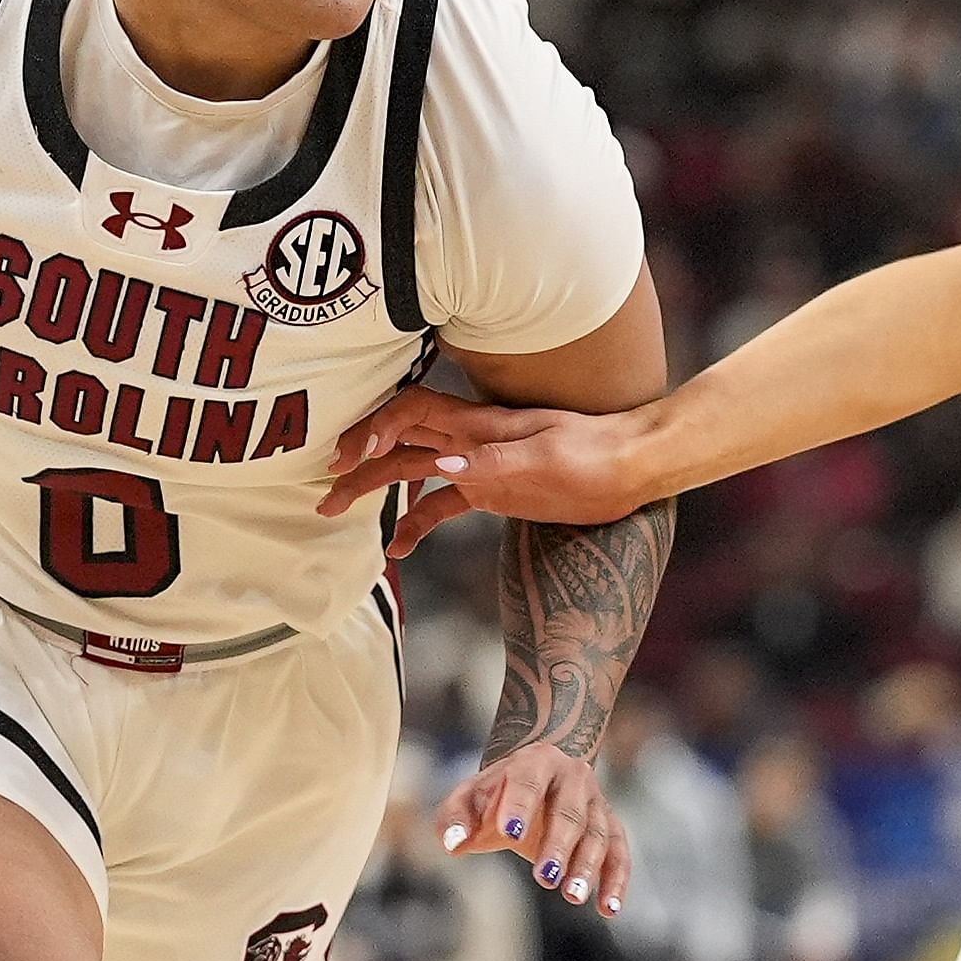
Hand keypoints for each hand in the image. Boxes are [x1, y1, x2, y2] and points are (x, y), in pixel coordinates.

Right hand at [319, 388, 652, 555]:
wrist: (634, 466)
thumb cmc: (596, 455)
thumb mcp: (547, 461)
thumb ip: (492, 463)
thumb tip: (440, 466)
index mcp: (479, 427)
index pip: (411, 414)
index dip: (374, 429)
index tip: (349, 458)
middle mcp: (471, 441)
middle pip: (399, 442)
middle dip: (358, 461)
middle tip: (325, 492)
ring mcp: (479, 465)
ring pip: (412, 471)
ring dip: (374, 488)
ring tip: (337, 512)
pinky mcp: (493, 490)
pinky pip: (443, 504)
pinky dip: (415, 521)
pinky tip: (399, 547)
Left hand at [439, 741, 631, 913]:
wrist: (538, 773)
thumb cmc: (498, 792)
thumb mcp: (470, 796)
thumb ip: (455, 818)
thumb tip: (452, 844)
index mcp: (535, 762)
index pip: (528, 783)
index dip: (520, 807)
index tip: (510, 834)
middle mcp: (573, 777)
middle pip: (570, 813)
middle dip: (558, 846)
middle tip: (545, 878)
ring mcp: (595, 801)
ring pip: (598, 834)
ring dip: (587, 867)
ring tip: (572, 897)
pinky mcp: (610, 824)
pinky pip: (619, 852)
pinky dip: (616, 880)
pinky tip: (609, 908)